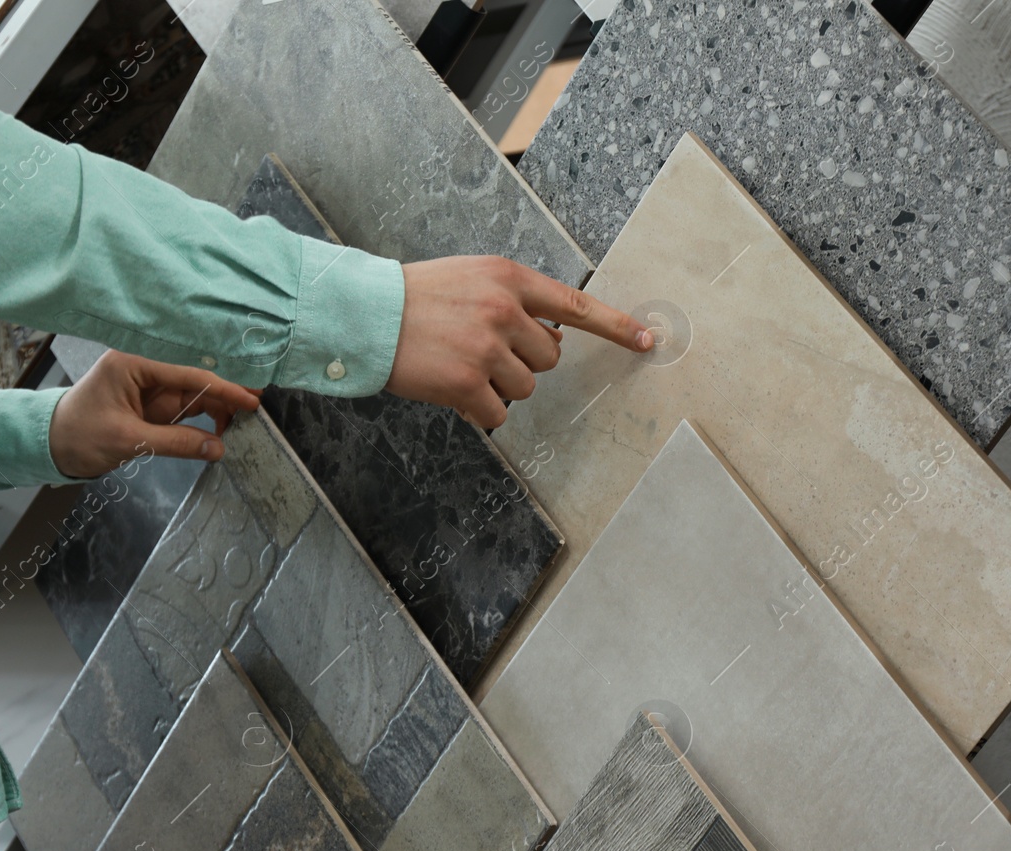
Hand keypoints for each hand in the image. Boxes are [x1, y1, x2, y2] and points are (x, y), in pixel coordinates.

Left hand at [49, 348, 260, 478]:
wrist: (48, 447)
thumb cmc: (78, 436)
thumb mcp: (128, 440)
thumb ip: (175, 442)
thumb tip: (217, 448)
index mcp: (133, 363)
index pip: (187, 373)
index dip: (222, 388)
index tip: (250, 400)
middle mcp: (145, 370)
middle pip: (195, 381)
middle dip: (225, 396)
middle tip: (257, 410)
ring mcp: (149, 389)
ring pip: (194, 397)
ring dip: (218, 411)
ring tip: (242, 427)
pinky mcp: (151, 407)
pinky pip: (184, 412)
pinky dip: (204, 422)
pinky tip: (222, 431)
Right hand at [386, 256, 653, 427]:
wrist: (364, 314)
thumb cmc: (415, 298)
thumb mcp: (471, 279)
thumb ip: (512, 300)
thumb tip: (549, 340)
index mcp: (508, 278)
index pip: (575, 306)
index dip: (615, 326)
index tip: (646, 340)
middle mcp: (504, 310)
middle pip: (549, 357)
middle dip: (523, 362)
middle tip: (482, 351)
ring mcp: (487, 348)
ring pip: (524, 387)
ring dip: (498, 386)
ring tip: (459, 365)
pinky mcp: (468, 382)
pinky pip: (496, 412)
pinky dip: (478, 409)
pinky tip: (450, 387)